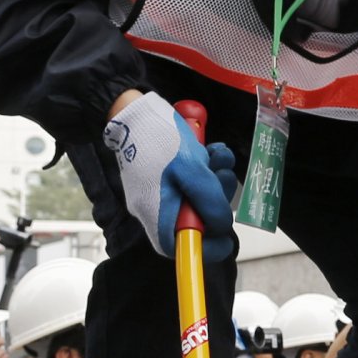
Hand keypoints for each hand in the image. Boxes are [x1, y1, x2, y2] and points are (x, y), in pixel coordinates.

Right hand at [103, 91, 238, 257]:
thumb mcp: (190, 169)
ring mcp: (162, 190)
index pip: (178, 248)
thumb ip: (209, 200)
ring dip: (216, 179)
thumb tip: (221, 225)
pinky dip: (208, 168)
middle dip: (216, 200)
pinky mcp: (168, 174)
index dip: (204, 249)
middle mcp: (157, 206)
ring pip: (199, 197)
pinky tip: (213, 152)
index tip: (225, 237)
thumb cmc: (157, 137)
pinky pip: (193, 179)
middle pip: (195, 221)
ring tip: (217, 158)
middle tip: (220, 177)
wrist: (132, 108)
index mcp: (155, 213)